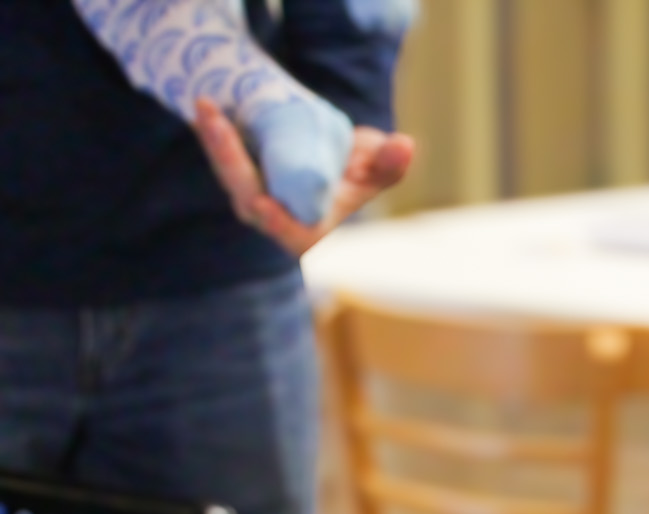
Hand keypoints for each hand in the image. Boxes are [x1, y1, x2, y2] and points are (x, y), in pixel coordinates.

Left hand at [193, 97, 412, 255]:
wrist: (321, 161)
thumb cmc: (354, 173)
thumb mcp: (374, 168)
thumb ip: (388, 163)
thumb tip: (404, 145)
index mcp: (312, 229)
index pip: (293, 233)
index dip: (278, 221)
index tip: (261, 204)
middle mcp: (277, 221)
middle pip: (248, 197)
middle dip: (231, 160)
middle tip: (218, 125)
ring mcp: (251, 201)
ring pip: (229, 175)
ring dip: (216, 141)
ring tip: (208, 108)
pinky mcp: (235, 179)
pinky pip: (221, 159)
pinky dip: (212, 133)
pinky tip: (204, 106)